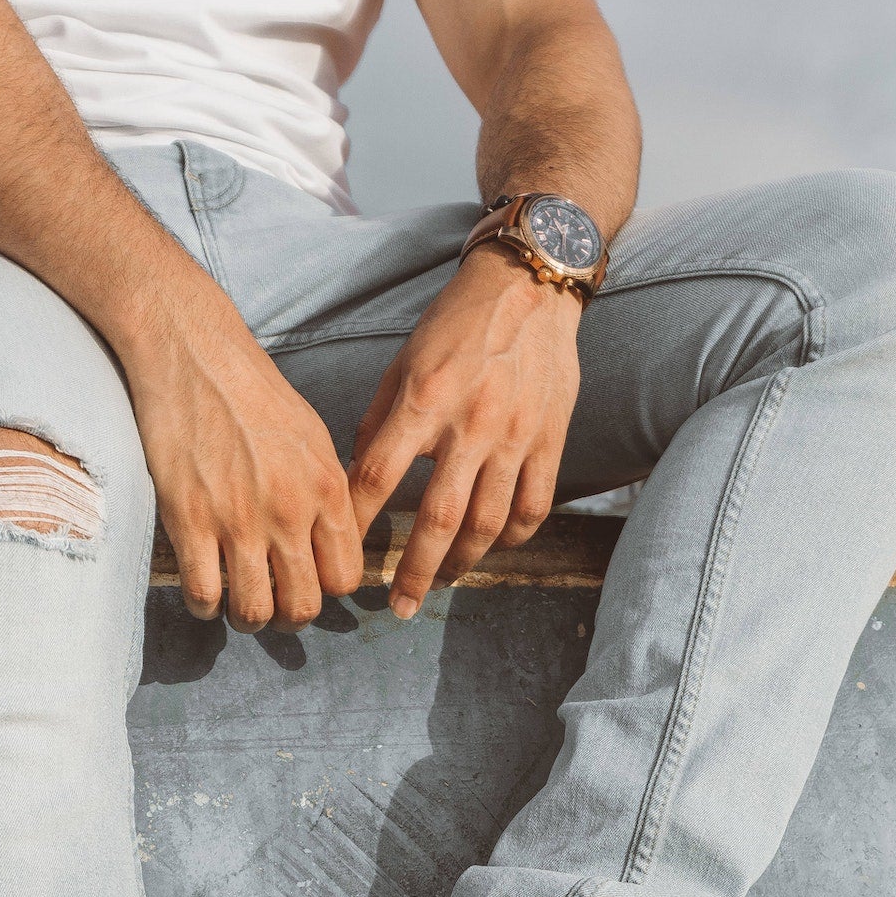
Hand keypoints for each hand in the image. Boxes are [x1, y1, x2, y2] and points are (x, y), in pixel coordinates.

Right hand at [127, 302, 362, 630]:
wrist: (193, 353)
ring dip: (246, 619)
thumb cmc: (252, 390)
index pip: (344, 577)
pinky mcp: (191, 520)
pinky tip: (204, 593)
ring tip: (236, 603)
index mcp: (327, 490)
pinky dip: (205, 607)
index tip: (305, 582)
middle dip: (287, 616)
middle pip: (303, 606)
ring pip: (254, 612)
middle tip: (271, 603)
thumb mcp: (313, 437)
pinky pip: (205, 595)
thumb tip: (333, 538)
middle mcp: (290, 512)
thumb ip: (327, 491)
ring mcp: (240, 520)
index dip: (325, 589)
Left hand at [348, 246, 581, 618]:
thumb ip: (378, 421)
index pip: (378, 476)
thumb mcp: (403, 362)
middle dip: (414, 572)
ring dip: (461, 564)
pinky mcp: (550, 439)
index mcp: (424, 400)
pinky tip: (492, 548)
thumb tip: (354, 479)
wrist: (529, 287)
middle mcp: (471, 424)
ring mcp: (516, 436)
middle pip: (437, 519)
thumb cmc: (456, 324)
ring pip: (488, 523)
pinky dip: (512, 538)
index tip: (344, 556)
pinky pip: (533, 507)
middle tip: (398, 609)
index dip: (358, 523)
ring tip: (441, 583)